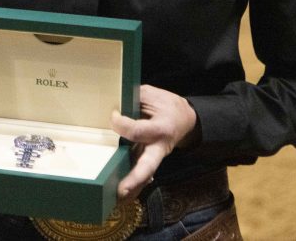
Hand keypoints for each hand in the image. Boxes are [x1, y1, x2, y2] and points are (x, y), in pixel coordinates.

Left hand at [110, 85, 198, 201]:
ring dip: (132, 188)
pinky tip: (120, 197)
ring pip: (144, 175)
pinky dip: (133, 186)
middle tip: (121, 189)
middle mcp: (159, 146)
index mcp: (161, 128)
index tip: (112, 116)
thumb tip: (110, 105)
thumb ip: (133, 100)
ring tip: (116, 199)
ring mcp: (155, 157)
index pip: (138, 131)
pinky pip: (141, 175)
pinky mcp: (149, 161)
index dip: (122, 124)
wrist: (185, 118)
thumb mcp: (152, 95)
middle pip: (148, 164)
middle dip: (135, 177)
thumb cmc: (165, 105)